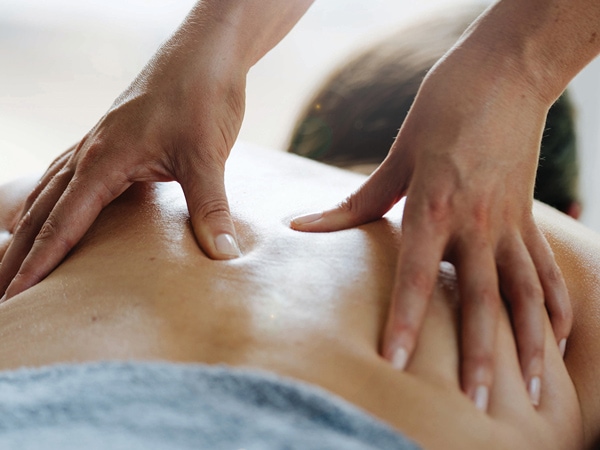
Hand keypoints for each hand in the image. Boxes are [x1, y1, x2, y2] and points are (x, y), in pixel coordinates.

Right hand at [0, 24, 246, 300]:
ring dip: (29, 230)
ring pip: (49, 194)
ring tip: (13, 263)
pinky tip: (49, 212)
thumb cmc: (202, 96)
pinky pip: (68, 177)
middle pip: (42, 213)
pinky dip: (50, 202)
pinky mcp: (113, 142)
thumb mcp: (206, 156)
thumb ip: (210, 208)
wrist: (206, 53)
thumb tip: (224, 255)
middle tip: (4, 296)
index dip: (39, 264)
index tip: (18, 297)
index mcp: (103, 160)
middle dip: (19, 255)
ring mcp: (98, 145)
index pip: (62, 223)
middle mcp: (90, 153)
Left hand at [291, 50, 571, 409]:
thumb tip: (305, 224)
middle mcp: (477, 223)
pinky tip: (561, 341)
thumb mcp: (399, 154)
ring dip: (530, 343)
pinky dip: (557, 306)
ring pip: (525, 293)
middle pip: (480, 299)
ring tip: (533, 390)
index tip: (398, 363)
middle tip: (478, 402)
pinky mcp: (529, 217)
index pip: (418, 276)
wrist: (505, 71)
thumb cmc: (444, 107)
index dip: (407, 322)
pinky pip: (547, 269)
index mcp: (436, 206)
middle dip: (481, 354)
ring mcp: (509, 222)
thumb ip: (359, 200)